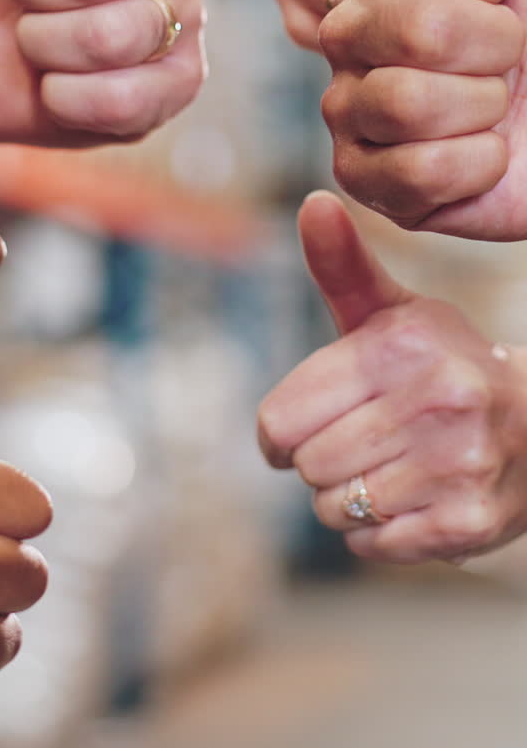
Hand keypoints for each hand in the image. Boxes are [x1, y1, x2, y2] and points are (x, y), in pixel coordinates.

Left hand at [258, 192, 526, 564]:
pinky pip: (371, 545)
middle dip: (319, 461)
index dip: (279, 432)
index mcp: (401, 346)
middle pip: (306, 466)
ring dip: (346, 499)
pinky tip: (410, 499)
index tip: (300, 429)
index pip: (280, 419)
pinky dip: (377, 533)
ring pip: (334, 508)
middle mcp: (434, 400)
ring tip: (389, 469)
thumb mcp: (393, 314)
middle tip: (359, 444)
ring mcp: (455, 464)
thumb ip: (342, 266)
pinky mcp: (467, 523)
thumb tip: (313, 201)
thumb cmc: (441, 367)